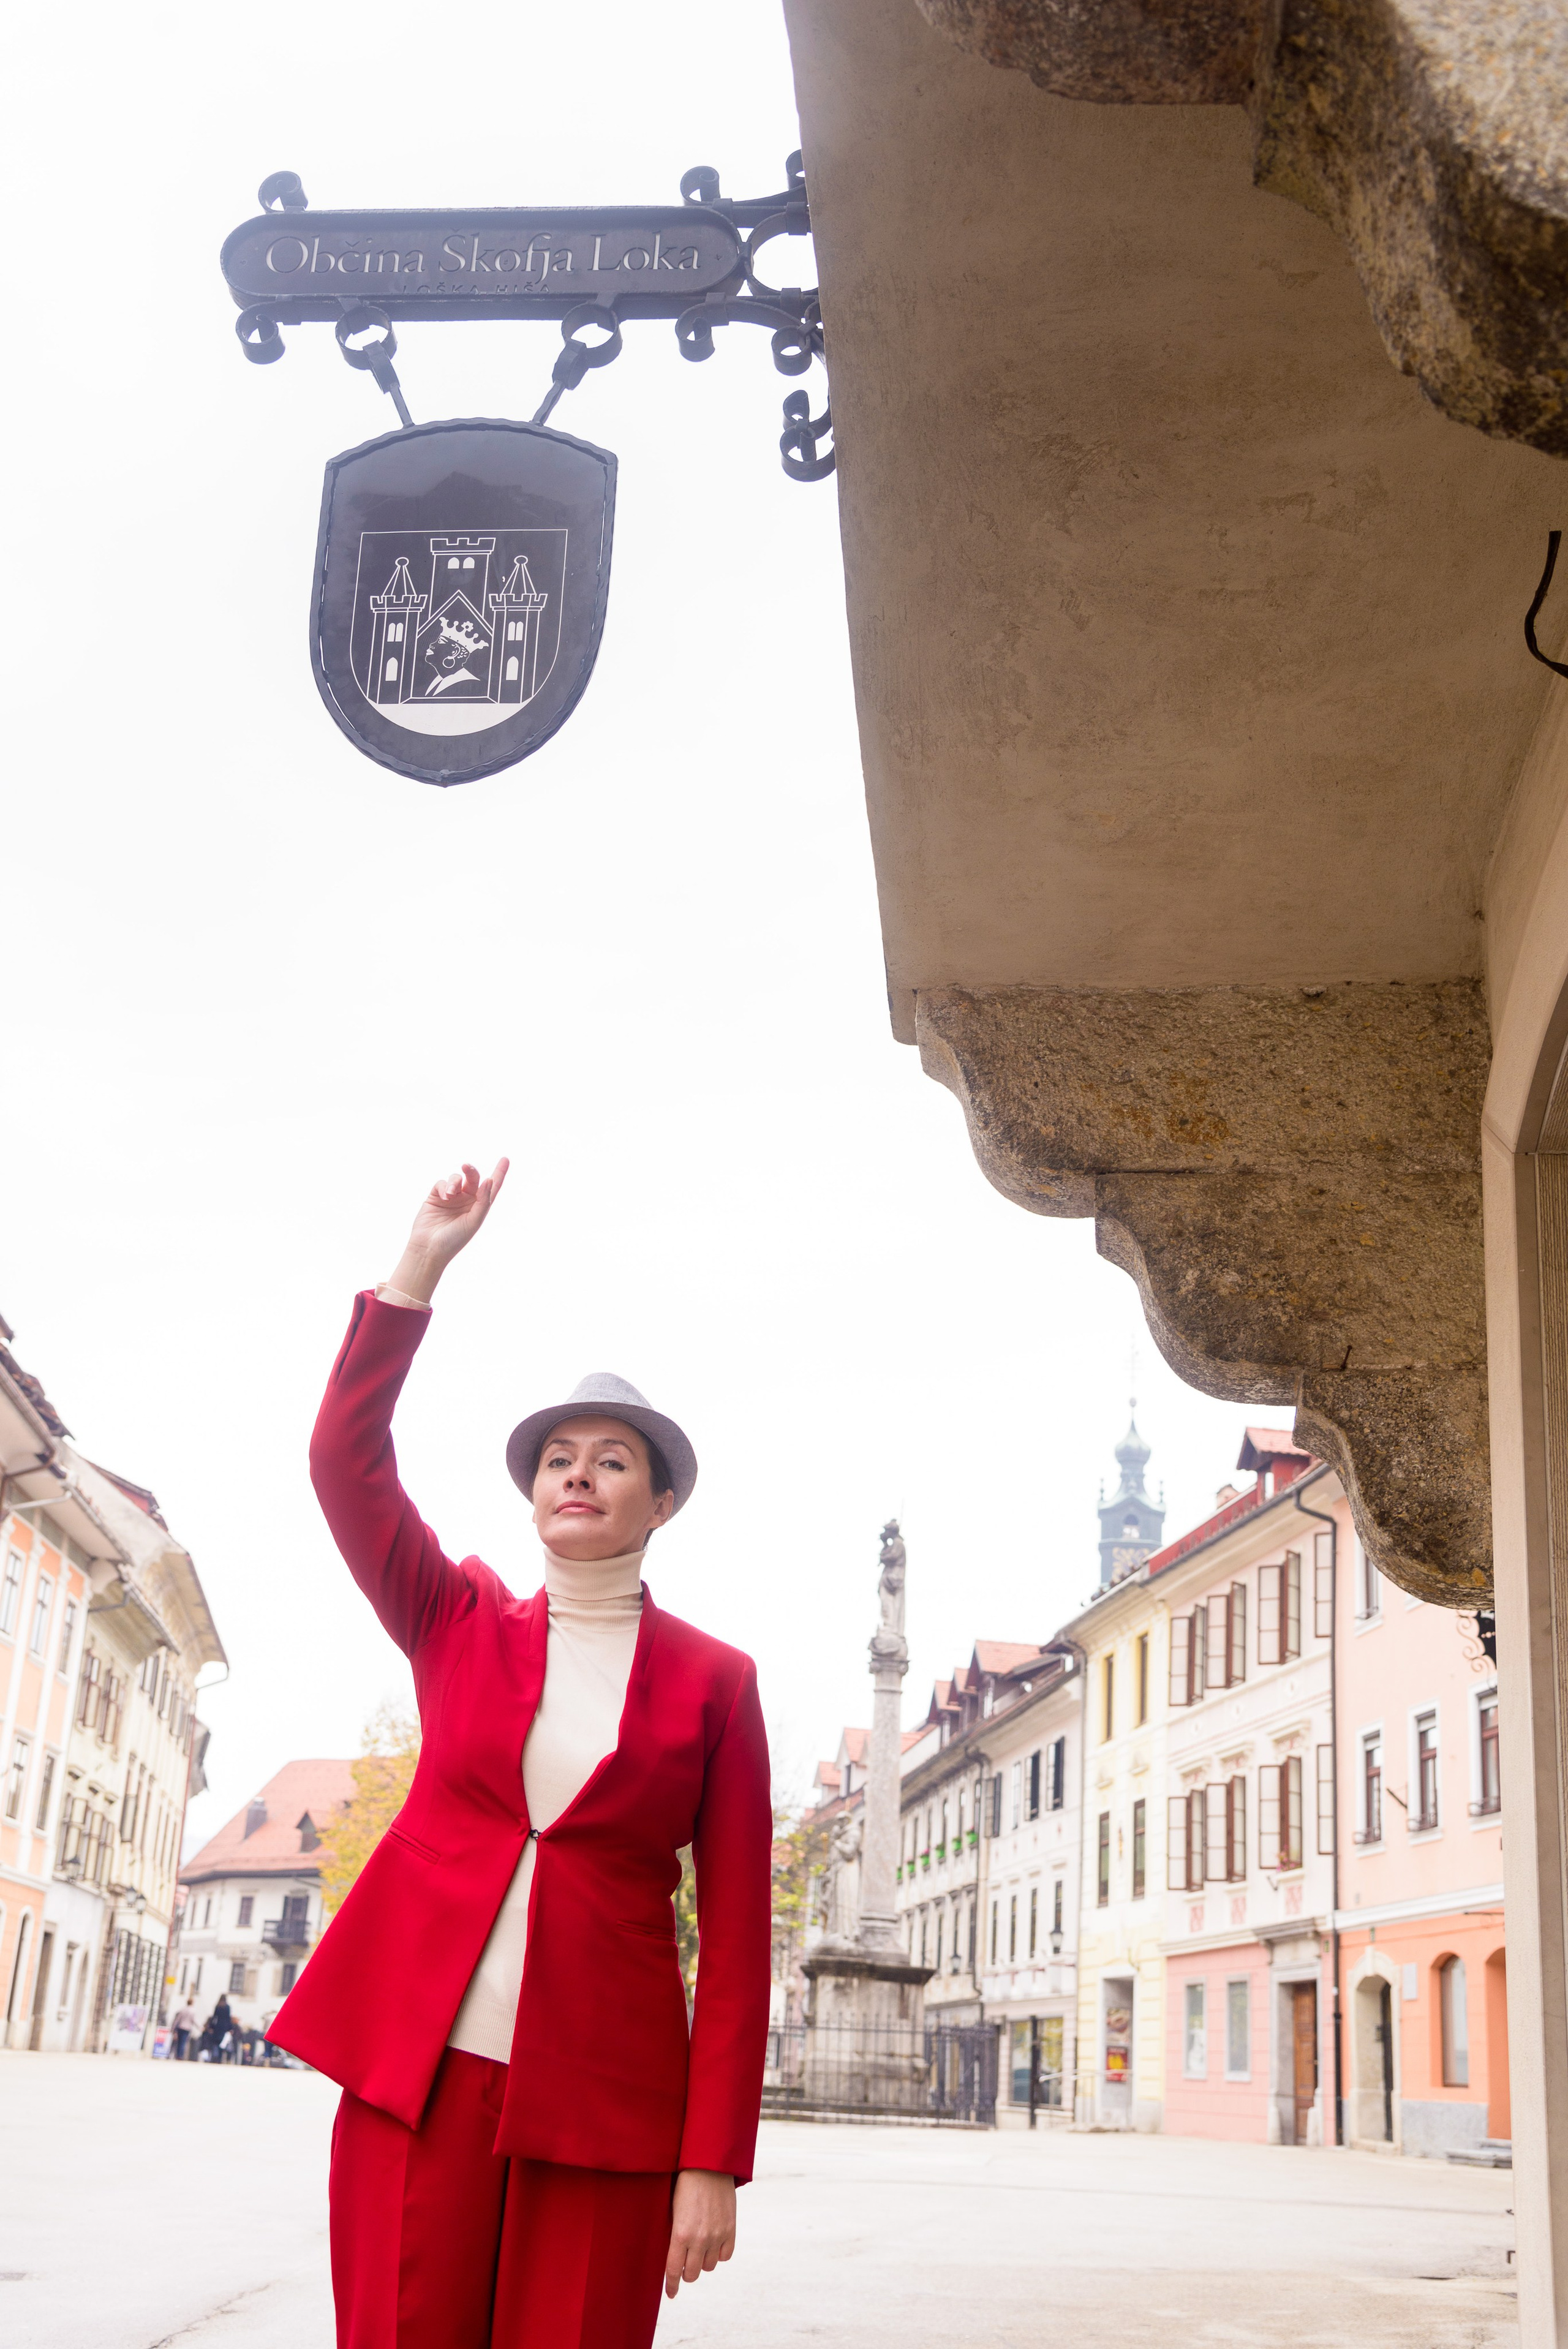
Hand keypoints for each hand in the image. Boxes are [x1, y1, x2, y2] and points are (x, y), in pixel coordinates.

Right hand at [385, 1160, 508, 1303]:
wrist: (429, 1248)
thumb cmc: (454, 1239)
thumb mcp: (474, 1221)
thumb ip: (483, 1201)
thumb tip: (489, 1180)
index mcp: (479, 1206)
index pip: (491, 1187)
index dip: (499, 1173)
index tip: (505, 1159)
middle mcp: (466, 1200)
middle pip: (473, 1178)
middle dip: (471, 1171)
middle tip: (466, 1167)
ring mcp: (451, 1198)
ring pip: (456, 1178)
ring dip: (454, 1182)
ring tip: (451, 1194)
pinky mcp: (435, 1196)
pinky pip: (442, 1183)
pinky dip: (444, 1186)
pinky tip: (444, 1197)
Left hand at [663, 2169, 735, 2296]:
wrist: (708, 2165)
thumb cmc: (685, 2186)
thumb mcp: (673, 2211)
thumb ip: (674, 2235)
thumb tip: (673, 2257)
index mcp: (680, 2234)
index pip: (673, 2270)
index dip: (671, 2286)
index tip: (671, 2294)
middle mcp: (699, 2239)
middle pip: (692, 2274)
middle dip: (687, 2272)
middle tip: (685, 2263)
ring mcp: (717, 2235)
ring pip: (709, 2266)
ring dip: (703, 2261)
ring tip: (700, 2247)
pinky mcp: (730, 2230)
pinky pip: (725, 2256)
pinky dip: (719, 2254)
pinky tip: (714, 2244)